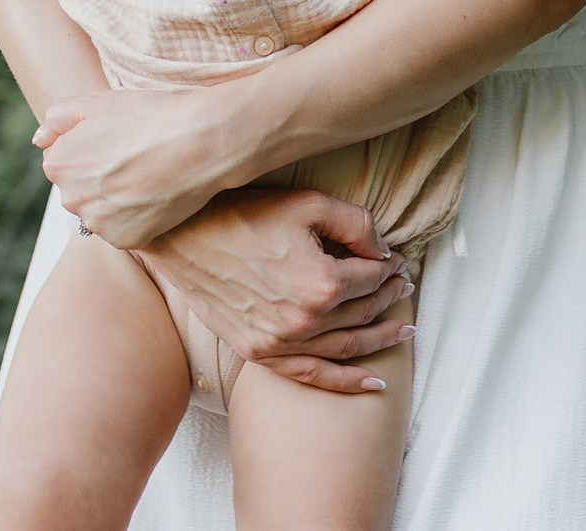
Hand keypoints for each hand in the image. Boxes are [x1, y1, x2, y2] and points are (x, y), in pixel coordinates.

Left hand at [33, 86, 242, 246]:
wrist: (201, 142)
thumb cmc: (150, 115)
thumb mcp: (98, 101)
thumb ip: (58, 118)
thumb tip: (39, 139)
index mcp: (59, 162)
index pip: (64, 160)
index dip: (91, 148)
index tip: (117, 140)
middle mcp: (71, 198)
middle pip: (78, 189)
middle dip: (98, 177)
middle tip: (133, 157)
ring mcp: (98, 223)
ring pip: (99, 212)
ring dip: (114, 200)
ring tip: (146, 175)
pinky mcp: (125, 240)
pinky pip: (121, 230)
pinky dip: (134, 218)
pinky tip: (154, 195)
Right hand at [133, 189, 414, 394]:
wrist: (181, 234)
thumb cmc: (242, 212)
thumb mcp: (307, 203)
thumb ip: (356, 224)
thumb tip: (383, 249)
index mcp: (321, 281)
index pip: (372, 278)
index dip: (389, 268)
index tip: (397, 260)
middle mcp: (305, 319)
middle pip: (362, 311)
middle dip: (389, 298)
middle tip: (404, 287)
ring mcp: (280, 341)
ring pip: (345, 346)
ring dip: (379, 337)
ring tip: (403, 329)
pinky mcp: (258, 352)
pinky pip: (310, 375)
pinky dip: (345, 381)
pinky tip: (374, 381)